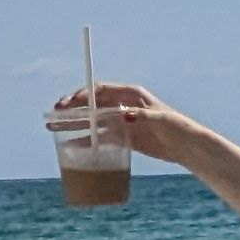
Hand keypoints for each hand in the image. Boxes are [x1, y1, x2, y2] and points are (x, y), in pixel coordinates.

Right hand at [49, 81, 202, 166]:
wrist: (188, 148)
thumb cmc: (178, 129)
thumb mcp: (162, 120)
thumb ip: (143, 117)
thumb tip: (124, 116)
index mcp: (132, 96)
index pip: (101, 91)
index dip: (82, 95)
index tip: (67, 103)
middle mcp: (124, 106)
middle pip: (92, 104)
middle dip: (71, 108)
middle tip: (53, 113)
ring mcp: (122, 122)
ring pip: (92, 121)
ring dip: (72, 124)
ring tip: (51, 127)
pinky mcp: (124, 138)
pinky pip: (99, 137)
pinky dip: (85, 140)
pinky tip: (69, 145)